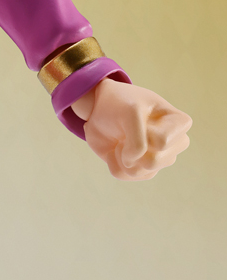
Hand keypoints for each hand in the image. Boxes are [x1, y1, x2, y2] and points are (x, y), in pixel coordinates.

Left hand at [73, 78, 190, 180]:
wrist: (98, 108)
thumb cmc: (119, 103)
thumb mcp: (130, 112)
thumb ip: (138, 141)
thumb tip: (132, 165)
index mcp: (180, 123)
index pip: (162, 142)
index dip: (144, 132)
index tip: (140, 117)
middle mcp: (174, 143)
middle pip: (155, 161)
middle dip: (133, 147)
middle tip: (128, 130)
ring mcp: (159, 157)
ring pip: (143, 171)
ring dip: (122, 155)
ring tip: (122, 138)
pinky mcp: (143, 168)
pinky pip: (128, 176)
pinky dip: (114, 162)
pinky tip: (114, 149)